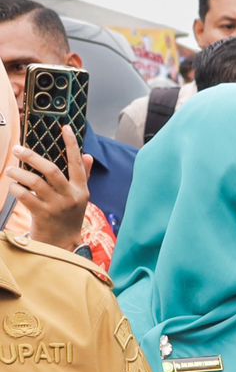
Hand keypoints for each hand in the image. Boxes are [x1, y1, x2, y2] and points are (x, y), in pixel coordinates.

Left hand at [7, 126, 91, 249]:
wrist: (62, 244)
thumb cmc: (68, 216)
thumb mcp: (79, 197)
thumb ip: (84, 176)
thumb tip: (88, 156)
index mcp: (81, 190)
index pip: (77, 163)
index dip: (71, 144)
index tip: (65, 128)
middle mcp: (70, 197)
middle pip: (51, 171)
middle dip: (33, 158)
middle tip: (18, 150)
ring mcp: (57, 206)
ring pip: (35, 183)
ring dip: (19, 174)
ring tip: (10, 170)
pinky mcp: (43, 215)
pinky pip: (25, 197)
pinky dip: (16, 190)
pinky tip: (12, 187)